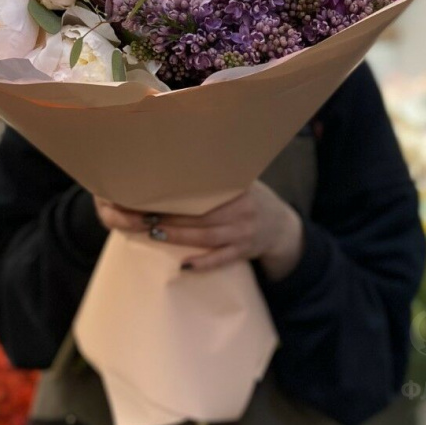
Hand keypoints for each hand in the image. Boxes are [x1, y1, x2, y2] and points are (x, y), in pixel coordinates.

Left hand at [93, 182, 303, 277]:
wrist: (281, 227)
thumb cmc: (251, 199)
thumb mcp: (241, 182)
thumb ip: (217, 177)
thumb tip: (178, 159)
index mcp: (239, 189)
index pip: (206, 191)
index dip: (180, 193)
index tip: (155, 192)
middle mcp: (243, 210)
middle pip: (203, 215)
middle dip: (172, 217)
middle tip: (144, 215)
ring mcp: (244, 233)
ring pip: (208, 237)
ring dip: (180, 237)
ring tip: (154, 233)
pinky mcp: (244, 253)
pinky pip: (222, 260)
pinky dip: (203, 263)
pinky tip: (184, 266)